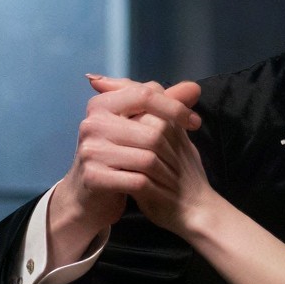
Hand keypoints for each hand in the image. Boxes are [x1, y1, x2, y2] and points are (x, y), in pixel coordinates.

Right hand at [53, 76, 204, 257]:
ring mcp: (90, 150)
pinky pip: (136, 181)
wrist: (89, 196)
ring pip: (147, 157)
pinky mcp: (93, 177)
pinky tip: (156, 188)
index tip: (194, 122)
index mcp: (102, 104)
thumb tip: (194, 87)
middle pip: (152, 129)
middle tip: (185, 156)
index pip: (146, 94)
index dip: (175, 107)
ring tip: (171, 175)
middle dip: (174, 145)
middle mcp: (92, 123)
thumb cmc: (117, 156)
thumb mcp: (136, 126)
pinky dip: (151, 187)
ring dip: (164, 169)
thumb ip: (164, 105)